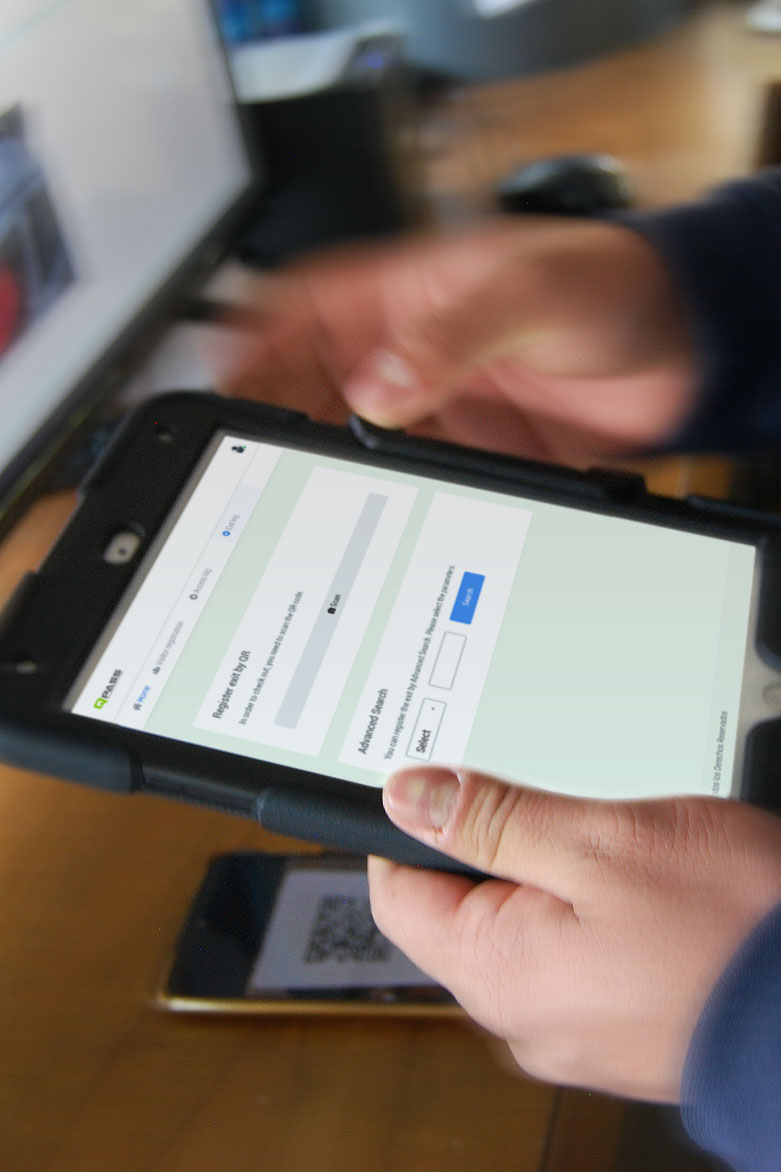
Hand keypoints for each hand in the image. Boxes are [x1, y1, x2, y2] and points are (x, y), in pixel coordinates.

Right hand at [217, 217, 696, 465]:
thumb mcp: (528, 292)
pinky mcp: (462, 457)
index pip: (300, 308)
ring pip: (347, 439)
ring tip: (289, 501)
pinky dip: (375, 501)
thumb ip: (452, 336)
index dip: (249, 339)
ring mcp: (432, 408)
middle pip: (309, 383)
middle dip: (271, 417)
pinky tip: (361, 521)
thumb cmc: (612, 284)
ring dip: (319, 466)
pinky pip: (400, 480)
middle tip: (246, 460)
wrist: (683, 352)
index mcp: (405, 292)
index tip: (217, 378)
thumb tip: (380, 387)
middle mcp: (408, 351)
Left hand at [368, 766, 780, 1100]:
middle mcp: (523, 1015)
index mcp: (497, 973)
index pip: (399, 891)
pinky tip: (631, 881)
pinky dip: (583, 905)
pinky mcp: (612, 1020)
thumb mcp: (600, 842)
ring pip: (519, 922)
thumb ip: (492, 821)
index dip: (411, 825)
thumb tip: (408, 797)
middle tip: (547, 804)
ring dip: (546, 869)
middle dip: (493, 843)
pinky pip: (566, 951)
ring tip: (603, 840)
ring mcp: (571, 1023)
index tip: (439, 781)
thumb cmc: (732, 932)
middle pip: (460, 905)